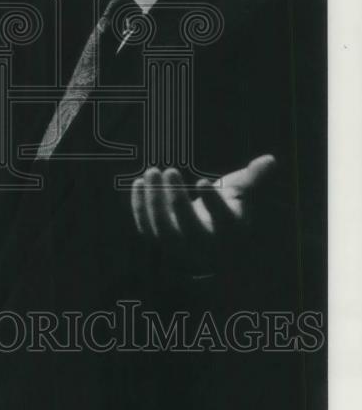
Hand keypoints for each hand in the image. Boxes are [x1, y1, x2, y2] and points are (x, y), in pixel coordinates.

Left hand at [130, 154, 276, 273]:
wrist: (209, 243)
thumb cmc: (226, 211)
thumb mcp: (241, 194)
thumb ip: (253, 178)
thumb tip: (270, 159)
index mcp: (231, 232)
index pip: (224, 221)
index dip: (213, 203)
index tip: (201, 181)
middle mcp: (207, 246)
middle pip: (190, 230)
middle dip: (177, 201)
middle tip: (170, 170)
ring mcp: (181, 249)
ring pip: (164, 231)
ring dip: (154, 201)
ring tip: (152, 172)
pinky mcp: (160, 246)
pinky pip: (147, 230)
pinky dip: (140, 208)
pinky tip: (139, 183)